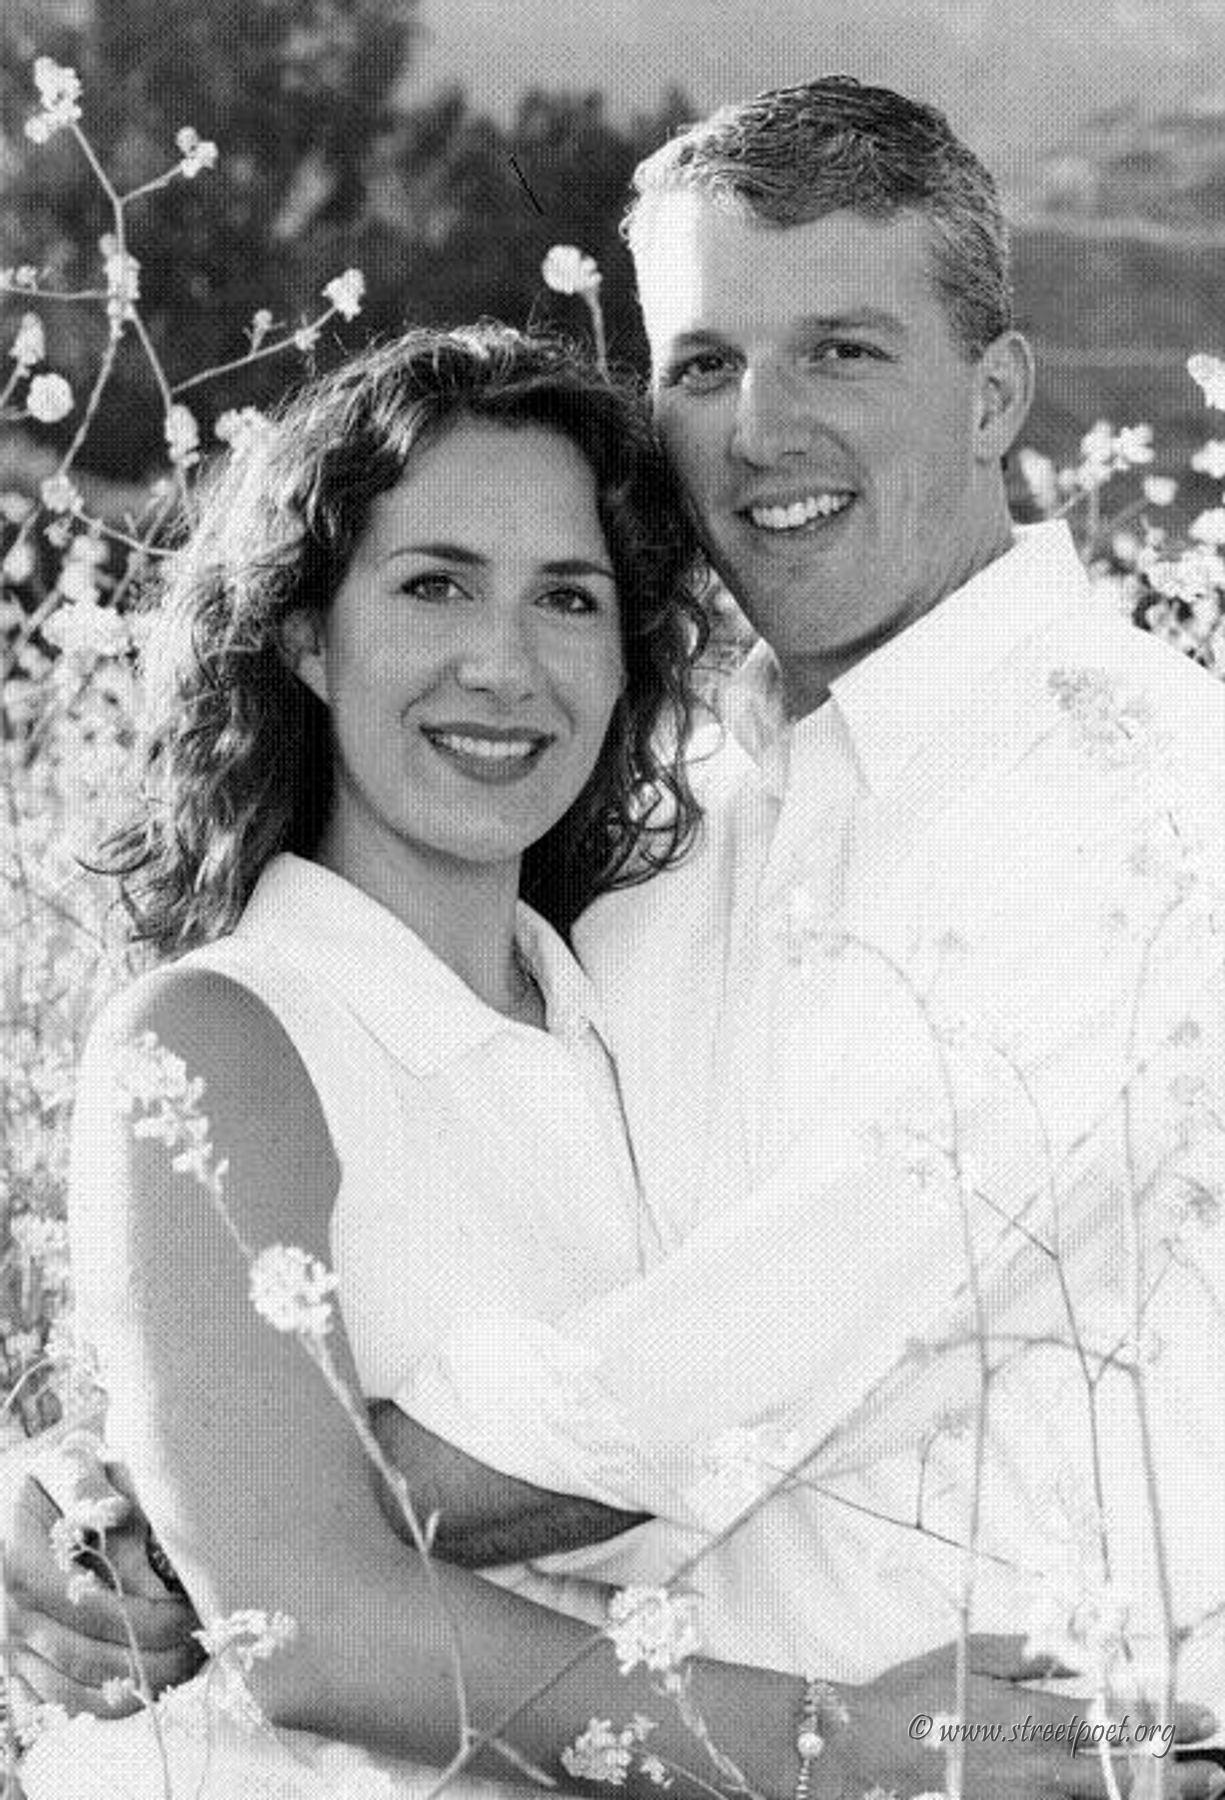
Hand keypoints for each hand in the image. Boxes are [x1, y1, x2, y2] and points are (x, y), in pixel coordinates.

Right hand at [1, 1432, 203, 1718]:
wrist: (17, 1509)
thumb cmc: (58, 1482)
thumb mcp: (70, 1465)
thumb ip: (91, 1488)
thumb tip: (119, 1515)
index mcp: (20, 1562)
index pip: (94, 1606)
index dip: (150, 1616)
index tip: (192, 1609)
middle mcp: (10, 1614)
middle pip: (91, 1656)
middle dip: (156, 1654)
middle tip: (201, 1641)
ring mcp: (13, 1648)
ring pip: (81, 1689)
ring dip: (141, 1683)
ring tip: (187, 1662)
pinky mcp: (19, 1669)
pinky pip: (65, 1705)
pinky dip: (112, 1704)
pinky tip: (152, 1683)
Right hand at [832, 1635, 1220, 1798]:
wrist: (866, 1749)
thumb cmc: (915, 1695)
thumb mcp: (972, 1654)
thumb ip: (1031, 1656)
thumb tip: (1076, 1657)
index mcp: (1033, 1718)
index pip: (1118, 1723)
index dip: (1167, 1723)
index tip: (1202, 1719)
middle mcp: (1040, 1768)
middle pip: (1126, 1778)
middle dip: (1179, 1777)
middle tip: (1215, 1775)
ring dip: (1147, 1797)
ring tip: (1186, 1793)